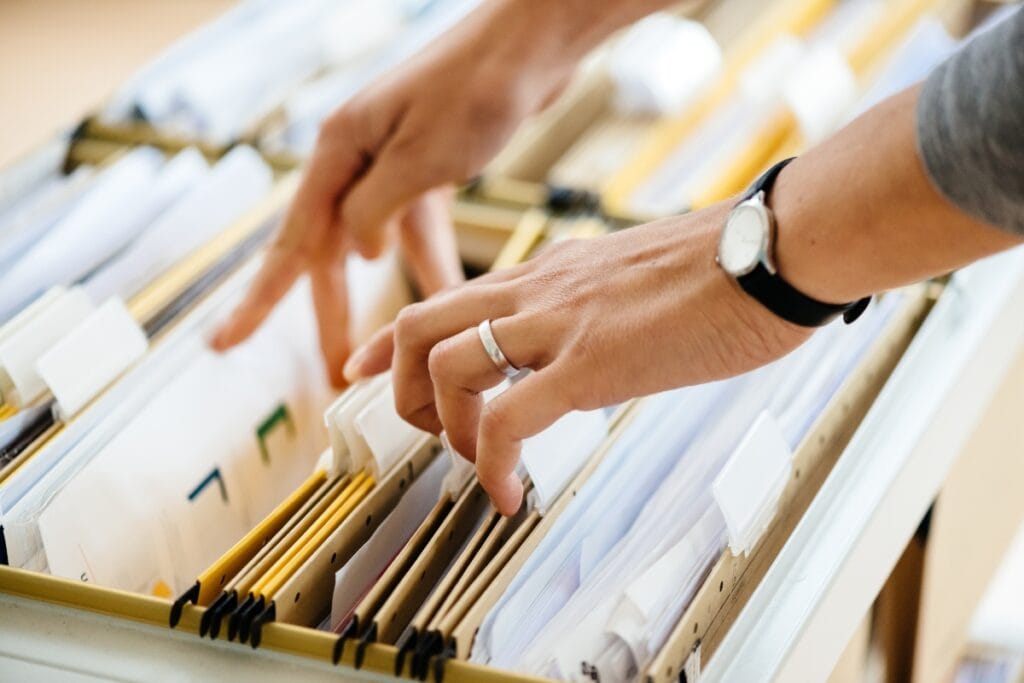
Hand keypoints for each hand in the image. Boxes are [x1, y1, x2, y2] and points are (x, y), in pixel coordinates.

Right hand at [210, 0, 576, 383]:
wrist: (531, 44)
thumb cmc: (476, 87)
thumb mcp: (418, 159)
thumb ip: (377, 211)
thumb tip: (357, 253)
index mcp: (337, 150)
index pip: (292, 240)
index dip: (261, 298)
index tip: (227, 342)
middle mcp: (355, 156)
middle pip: (329, 251)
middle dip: (327, 314)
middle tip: (331, 375)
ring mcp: (390, 162)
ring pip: (372, 245)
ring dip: (377, 298)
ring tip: (374, 352)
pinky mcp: (428, 166)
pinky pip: (417, 230)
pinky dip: (427, 265)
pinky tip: (438, 298)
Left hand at [344, 202, 812, 513]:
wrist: (777, 249)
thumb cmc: (724, 267)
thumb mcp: (632, 283)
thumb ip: (589, 310)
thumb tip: (578, 354)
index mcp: (548, 273)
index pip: (442, 297)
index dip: (383, 339)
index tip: (359, 368)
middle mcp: (537, 291)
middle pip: (416, 327)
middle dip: (398, 389)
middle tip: (433, 433)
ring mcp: (559, 323)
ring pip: (443, 367)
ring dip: (446, 429)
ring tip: (483, 464)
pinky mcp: (592, 362)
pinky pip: (508, 419)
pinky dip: (493, 465)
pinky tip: (511, 494)